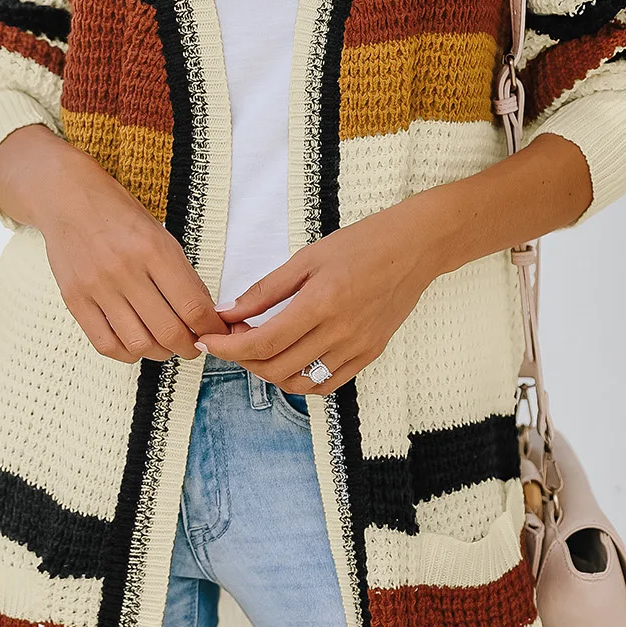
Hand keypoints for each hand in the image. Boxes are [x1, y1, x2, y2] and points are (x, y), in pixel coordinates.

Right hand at [0, 124, 227, 362]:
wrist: (67, 197)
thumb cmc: (120, 216)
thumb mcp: (160, 235)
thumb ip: (181, 275)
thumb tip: (205, 315)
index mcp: (154, 250)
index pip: (193, 307)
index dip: (211, 329)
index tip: (216, 334)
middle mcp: (125, 270)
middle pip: (169, 332)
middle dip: (190, 347)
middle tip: (194, 345)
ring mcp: (97, 286)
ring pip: (139, 344)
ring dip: (160, 353)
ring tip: (166, 346)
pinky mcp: (74, 299)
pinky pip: (106, 344)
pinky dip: (128, 354)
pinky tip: (137, 345)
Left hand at [195, 132, 592, 392]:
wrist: (416, 248)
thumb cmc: (362, 244)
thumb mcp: (307, 257)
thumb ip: (266, 289)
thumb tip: (228, 312)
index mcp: (321, 303)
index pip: (262, 342)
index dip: (228, 347)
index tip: (209, 340)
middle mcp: (340, 332)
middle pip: (276, 367)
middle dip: (243, 359)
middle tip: (231, 338)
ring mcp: (357, 348)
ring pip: (299, 382)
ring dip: (269, 372)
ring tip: (259, 348)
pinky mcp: (370, 355)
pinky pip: (327, 382)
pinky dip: (301, 380)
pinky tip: (289, 361)